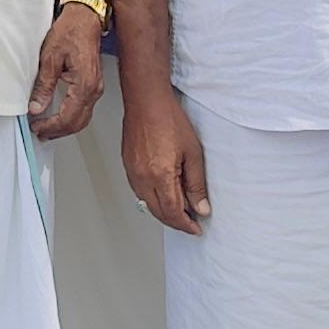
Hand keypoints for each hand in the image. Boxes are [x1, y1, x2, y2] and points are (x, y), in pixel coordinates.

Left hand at [29, 5, 103, 139]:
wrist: (84, 17)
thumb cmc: (70, 31)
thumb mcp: (50, 58)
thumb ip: (44, 86)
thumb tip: (36, 107)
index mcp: (84, 84)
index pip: (68, 117)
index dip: (50, 126)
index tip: (36, 126)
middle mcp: (94, 89)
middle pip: (77, 123)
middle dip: (57, 131)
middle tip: (39, 132)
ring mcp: (96, 87)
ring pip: (82, 118)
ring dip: (64, 126)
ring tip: (46, 128)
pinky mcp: (93, 84)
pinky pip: (84, 108)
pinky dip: (70, 117)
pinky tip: (58, 116)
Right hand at [121, 76, 207, 234]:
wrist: (146, 100)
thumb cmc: (168, 119)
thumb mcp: (193, 152)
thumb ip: (196, 184)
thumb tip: (200, 207)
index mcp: (160, 176)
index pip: (173, 212)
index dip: (186, 224)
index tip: (195, 228)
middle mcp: (142, 178)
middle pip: (159, 212)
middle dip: (176, 222)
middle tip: (191, 222)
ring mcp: (132, 172)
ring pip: (147, 204)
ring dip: (164, 212)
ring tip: (180, 209)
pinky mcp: (127, 166)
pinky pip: (139, 192)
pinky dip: (153, 199)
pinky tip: (164, 194)